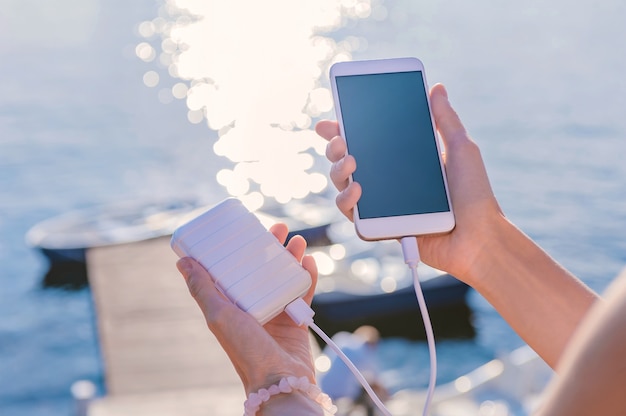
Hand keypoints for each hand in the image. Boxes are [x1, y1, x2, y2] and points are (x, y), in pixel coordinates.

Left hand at [176, 223, 317, 394]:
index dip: (239, 248)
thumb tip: (183, 263)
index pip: (233, 270)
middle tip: (279, 228)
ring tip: (298, 240)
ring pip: (284, 276)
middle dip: (270, 246)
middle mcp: (252, 307)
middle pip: (262, 268)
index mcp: (230, 306)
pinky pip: (302, 293)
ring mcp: (275, 313)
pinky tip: (309, 263)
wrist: (280, 381)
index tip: (245, 228)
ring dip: (291, 257)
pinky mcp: (295, 320)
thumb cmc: (246, 352)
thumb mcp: (219, 316)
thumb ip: (202, 290)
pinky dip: (307, 277)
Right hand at [315, 84, 503, 281]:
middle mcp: (387, 180)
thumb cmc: (475, 195)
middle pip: (347, 160)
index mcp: (402, 160)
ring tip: (350, 162)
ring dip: (338, 170)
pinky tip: (358, 189)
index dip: (344, 129)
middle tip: (341, 139)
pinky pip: (352, 214)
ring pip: (343, 185)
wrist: (479, 236)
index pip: (367, 140)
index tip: (332, 119)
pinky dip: (347, 200)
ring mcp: (382, 204)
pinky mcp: (380, 227)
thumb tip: (437, 87)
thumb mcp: (461, 149)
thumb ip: (445, 119)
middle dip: (335, 146)